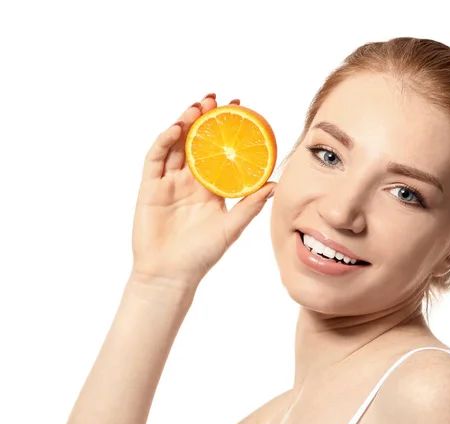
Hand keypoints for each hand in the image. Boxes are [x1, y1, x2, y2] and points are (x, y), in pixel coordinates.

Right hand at [131, 95, 275, 290]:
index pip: (219, 152)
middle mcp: (190, 181)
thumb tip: (275, 183)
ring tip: (198, 106)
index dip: (227, 132)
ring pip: (176, 145)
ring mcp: (169, 183)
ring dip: (185, 123)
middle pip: (196, 142)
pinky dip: (164, 142)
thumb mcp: (231, 228)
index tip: (241, 111)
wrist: (171, 274)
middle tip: (217, 99)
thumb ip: (250, 205)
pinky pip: (155, 159)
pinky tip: (176, 128)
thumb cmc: (202, 255)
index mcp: (211, 188)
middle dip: (205, 119)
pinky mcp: (150, 188)